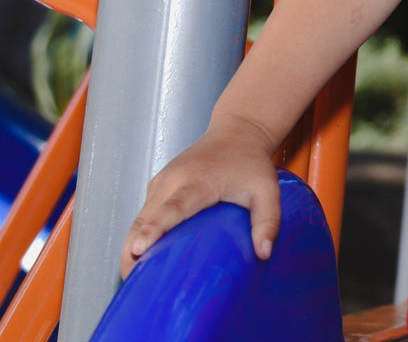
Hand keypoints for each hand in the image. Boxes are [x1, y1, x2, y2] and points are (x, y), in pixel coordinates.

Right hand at [119, 113, 280, 278]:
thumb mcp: (267, 190)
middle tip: (132, 285)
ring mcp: (163, 181)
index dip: (155, 229)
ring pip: (140, 218)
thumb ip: (268, 220)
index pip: (173, 207)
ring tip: (132, 280)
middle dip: (133, 249)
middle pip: (146, 218)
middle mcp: (175, 179)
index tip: (139, 248)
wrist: (238, 132)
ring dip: (131, 246)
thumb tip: (264, 253)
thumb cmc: (251, 162)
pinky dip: (137, 235)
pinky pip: (143, 213)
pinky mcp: (158, 185)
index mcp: (199, 181)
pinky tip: (141, 260)